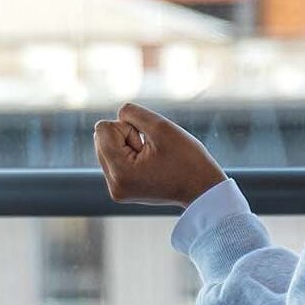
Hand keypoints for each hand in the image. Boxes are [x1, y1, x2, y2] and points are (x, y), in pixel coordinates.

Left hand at [93, 103, 224, 207]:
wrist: (203, 189)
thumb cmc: (187, 159)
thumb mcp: (161, 126)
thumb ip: (132, 113)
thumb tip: (116, 115)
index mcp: (120, 172)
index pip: (102, 129)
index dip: (127, 127)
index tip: (146, 143)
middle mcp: (113, 185)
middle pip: (101, 139)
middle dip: (126, 137)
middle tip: (151, 152)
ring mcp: (117, 191)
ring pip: (107, 148)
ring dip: (128, 146)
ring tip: (152, 160)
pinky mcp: (122, 191)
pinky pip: (114, 160)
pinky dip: (130, 157)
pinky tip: (150, 166)